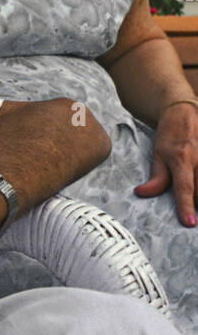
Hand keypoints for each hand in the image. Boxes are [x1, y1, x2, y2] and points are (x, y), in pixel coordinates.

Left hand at [134, 101, 197, 226]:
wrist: (184, 111)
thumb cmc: (169, 136)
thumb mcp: (158, 155)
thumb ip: (156, 178)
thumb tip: (141, 194)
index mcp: (181, 159)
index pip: (184, 188)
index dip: (186, 206)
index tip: (189, 223)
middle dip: (197, 204)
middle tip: (191, 213)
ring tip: (195, 202)